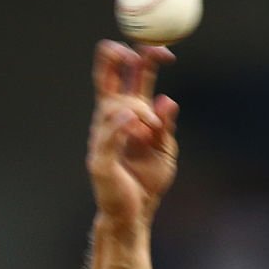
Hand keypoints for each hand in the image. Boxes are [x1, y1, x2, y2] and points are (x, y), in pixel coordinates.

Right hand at [86, 40, 178, 226]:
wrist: (134, 214)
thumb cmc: (146, 182)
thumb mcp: (165, 150)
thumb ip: (166, 127)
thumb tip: (167, 100)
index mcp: (127, 114)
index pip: (129, 76)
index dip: (143, 58)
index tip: (166, 53)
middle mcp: (110, 120)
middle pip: (106, 77)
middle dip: (117, 57)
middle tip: (135, 53)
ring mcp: (102, 137)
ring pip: (115, 107)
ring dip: (137, 110)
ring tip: (152, 130)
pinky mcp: (101, 159)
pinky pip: (110, 136)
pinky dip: (121, 125)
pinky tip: (132, 120)